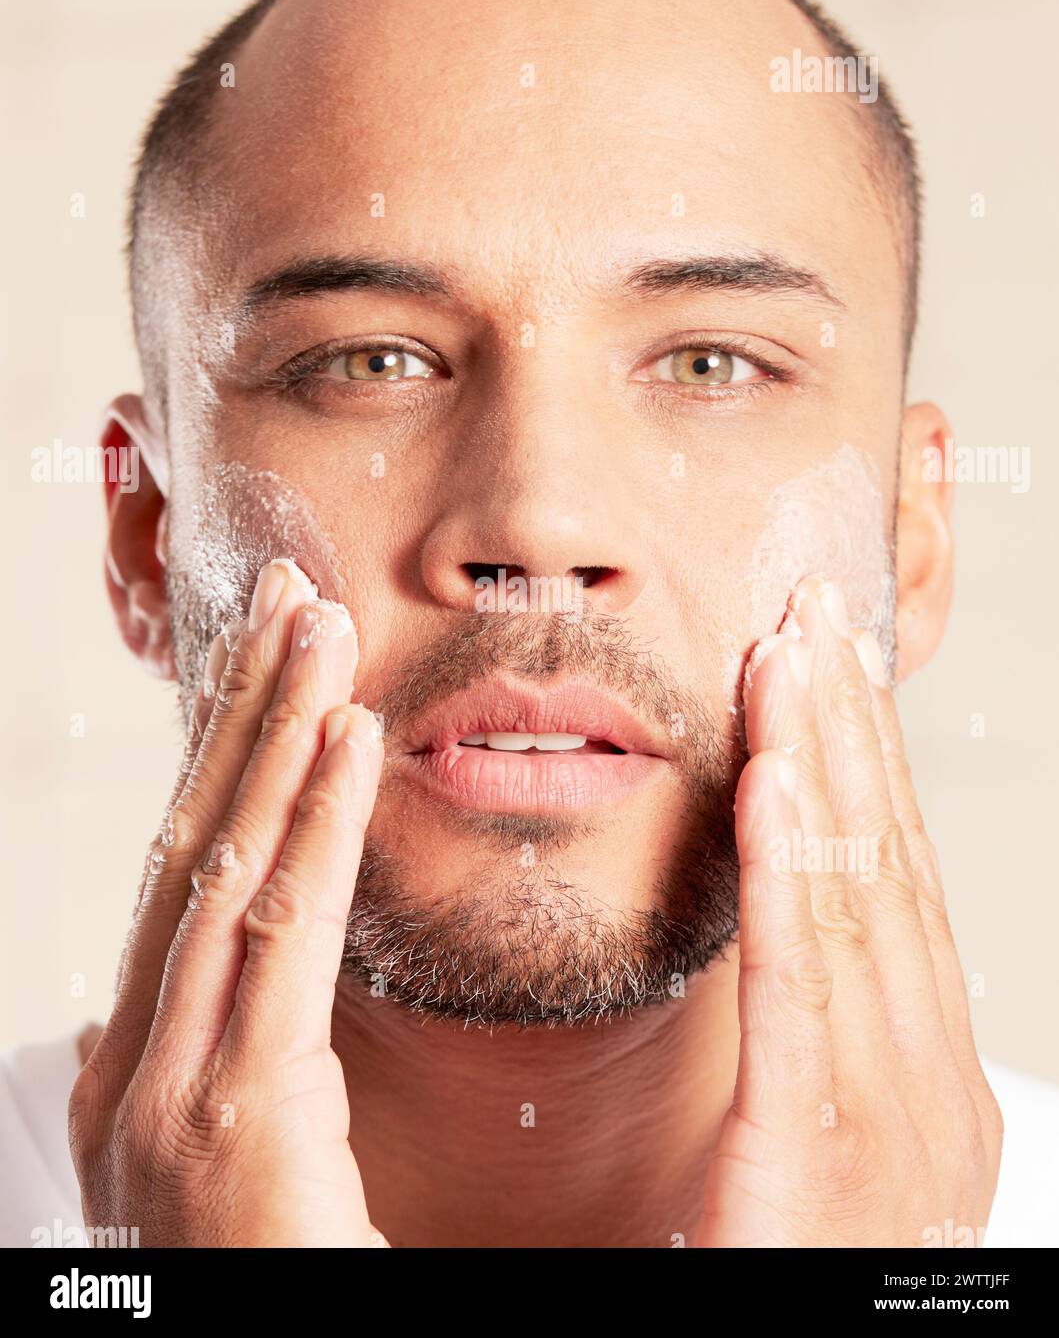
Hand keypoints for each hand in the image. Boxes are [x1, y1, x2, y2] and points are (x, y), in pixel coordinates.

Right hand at [69, 559, 386, 1246]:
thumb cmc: (270, 1276)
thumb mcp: (232, 1146)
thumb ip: (215, 1058)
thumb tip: (190, 991)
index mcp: (132, 1063)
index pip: (180, 871)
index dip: (222, 755)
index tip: (264, 666)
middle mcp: (130, 1060)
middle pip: (190, 842)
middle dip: (239, 710)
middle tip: (286, 596)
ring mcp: (169, 1085)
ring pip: (225, 866)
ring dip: (275, 732)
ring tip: (317, 627)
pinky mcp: (234, 1113)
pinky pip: (283, 934)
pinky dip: (316, 821)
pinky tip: (346, 736)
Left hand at [696, 575, 1001, 1246]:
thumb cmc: (797, 1275)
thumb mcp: (823, 1142)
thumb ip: (820, 1039)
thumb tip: (790, 929)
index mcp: (930, 1079)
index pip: (899, 885)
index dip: (868, 766)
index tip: (830, 669)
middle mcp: (931, 1082)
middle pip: (889, 866)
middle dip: (851, 731)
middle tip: (817, 616)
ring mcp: (892, 1116)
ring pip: (856, 897)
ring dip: (822, 762)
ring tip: (790, 657)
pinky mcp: (816, 1149)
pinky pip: (803, 981)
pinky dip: (793, 867)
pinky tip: (775, 775)